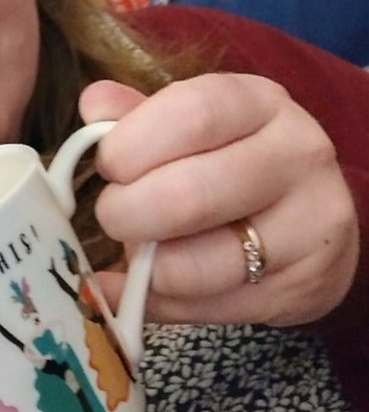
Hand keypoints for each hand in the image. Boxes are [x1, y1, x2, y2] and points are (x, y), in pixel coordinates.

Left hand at [79, 74, 358, 326]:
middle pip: (188, 196)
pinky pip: (203, 309)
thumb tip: (94, 105)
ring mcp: (309, 226)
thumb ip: (139, 116)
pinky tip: (154, 286)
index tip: (109, 166)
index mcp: (260, 103)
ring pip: (194, 266)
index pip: (192, 114)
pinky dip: (158, 304)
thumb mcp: (194, 129)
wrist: (317, 229)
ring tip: (143, 252)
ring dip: (145, 267)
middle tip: (113, 216)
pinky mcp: (303, 287)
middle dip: (126, 214)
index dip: (131, 145)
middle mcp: (296, 156)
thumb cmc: (236, 166)